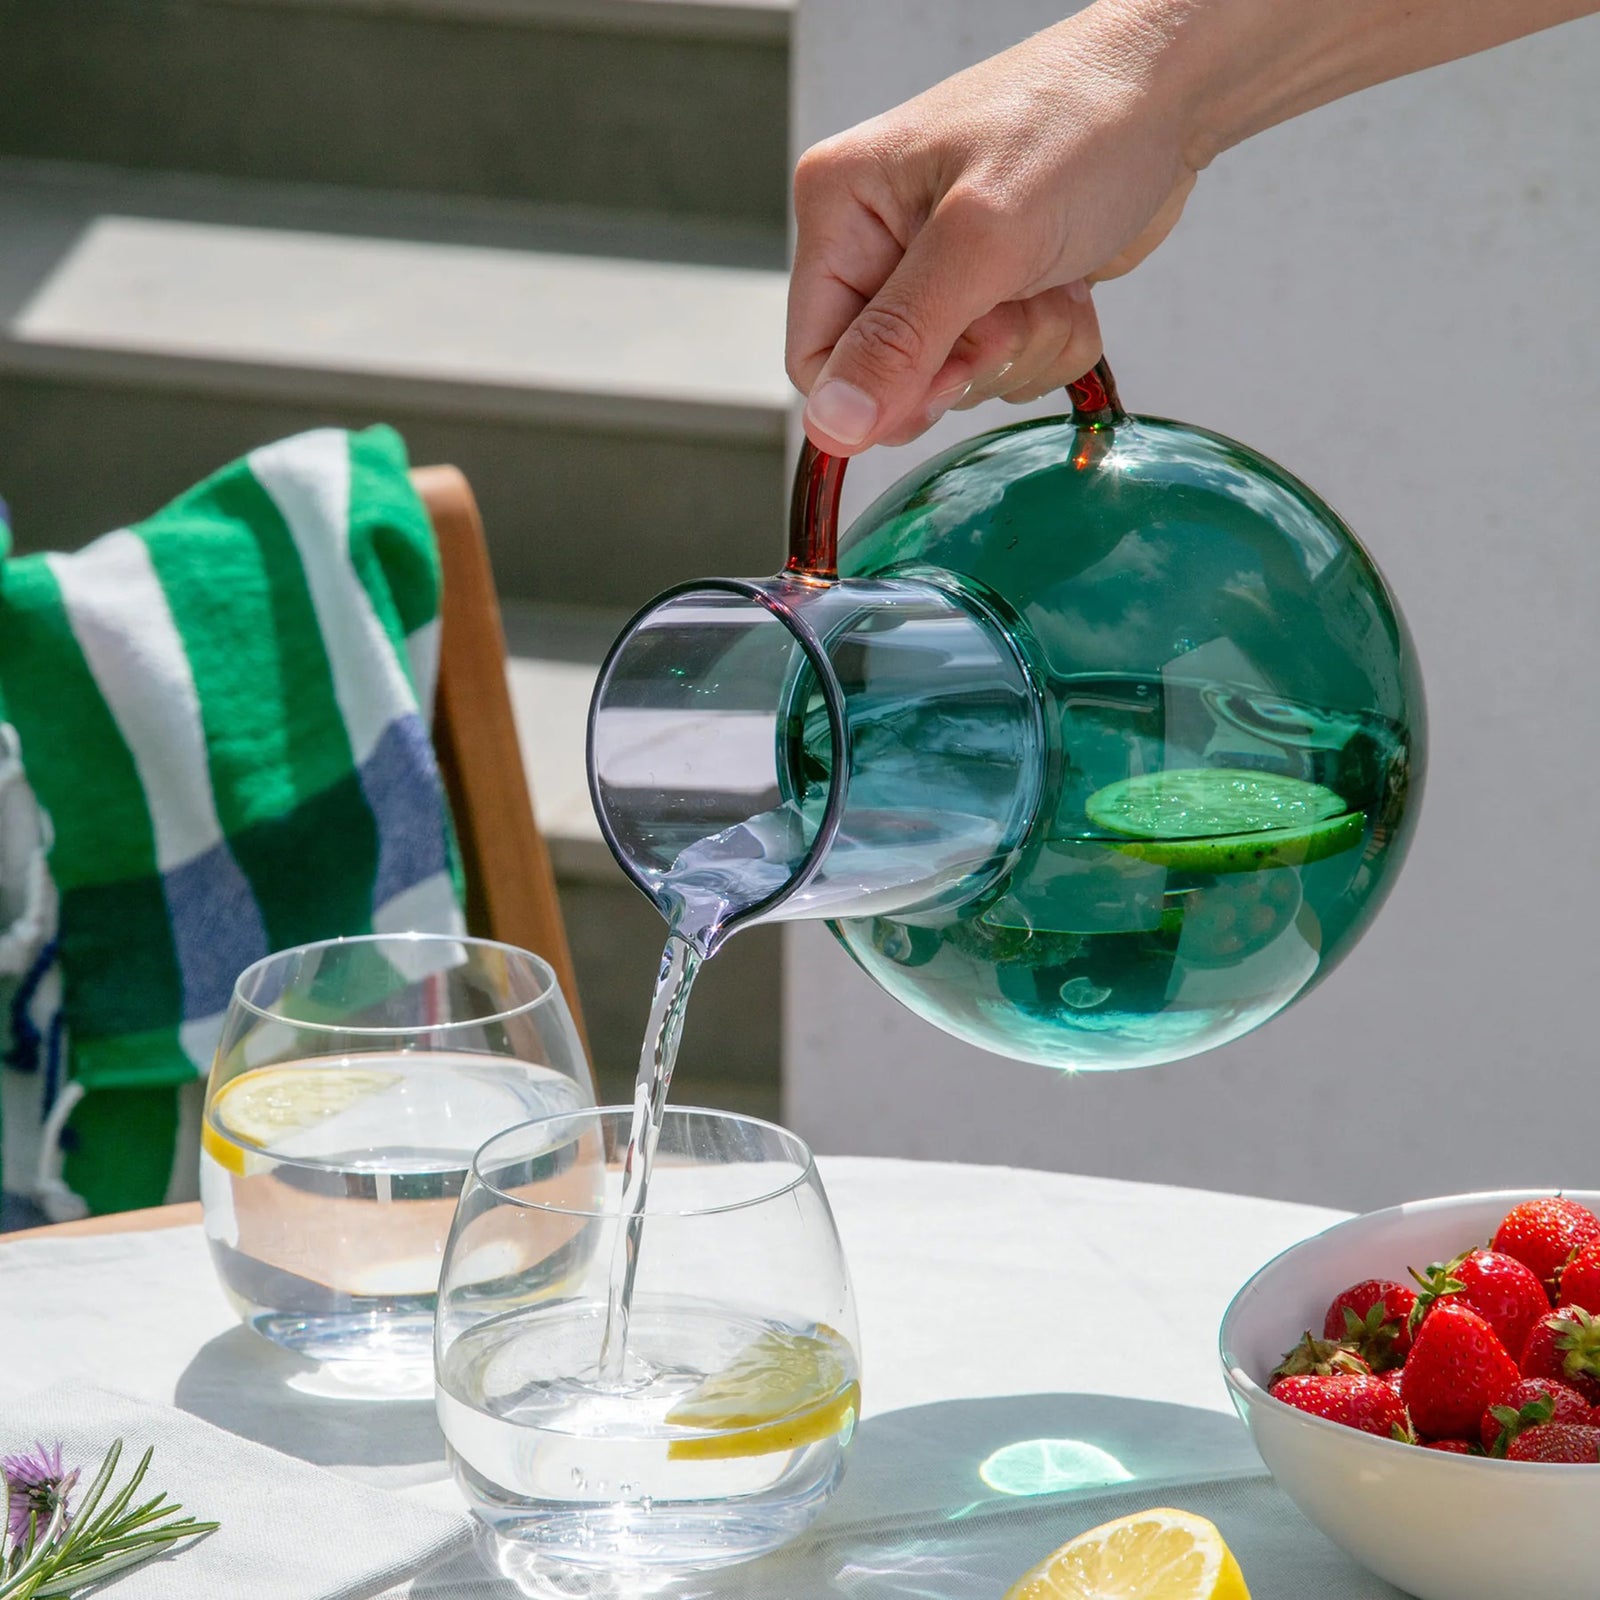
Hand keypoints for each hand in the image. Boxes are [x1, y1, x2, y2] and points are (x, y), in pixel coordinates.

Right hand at [788, 8, 1199, 454]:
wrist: (1175, 94)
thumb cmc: (1082, 124)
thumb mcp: (983, 239)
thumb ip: (902, 339)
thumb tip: (831, 424)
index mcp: (841, 208)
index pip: (817, 359)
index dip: (881, 391)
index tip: (953, 369)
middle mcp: (877, 241)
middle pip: (891, 380)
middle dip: (969, 359)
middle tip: (1013, 303)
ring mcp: (936, 270)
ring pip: (954, 381)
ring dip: (1020, 348)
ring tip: (1050, 277)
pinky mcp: (991, 293)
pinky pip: (1004, 369)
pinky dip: (1049, 342)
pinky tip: (1068, 284)